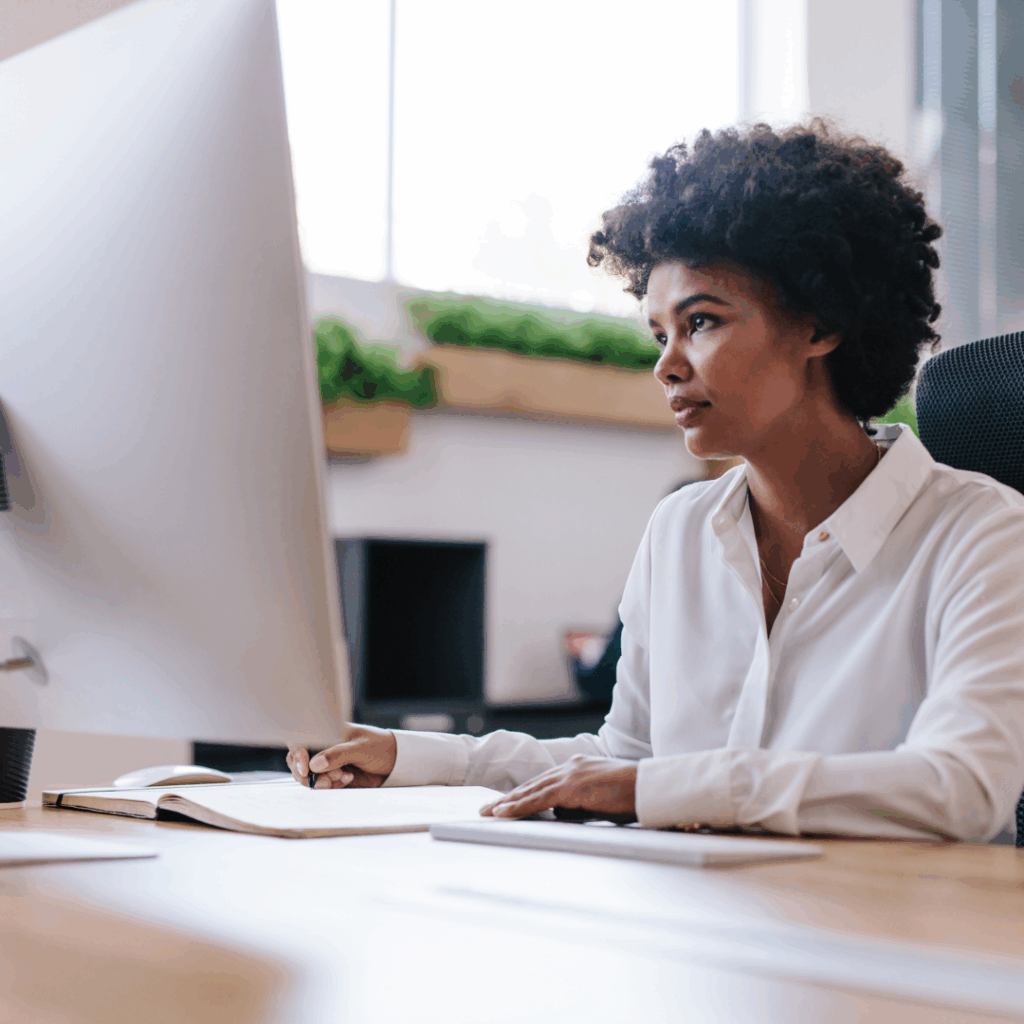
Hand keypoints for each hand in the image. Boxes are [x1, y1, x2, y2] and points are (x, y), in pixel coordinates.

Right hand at [288, 723, 397, 789]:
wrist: (395, 764)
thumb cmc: (380, 747)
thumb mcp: (361, 748)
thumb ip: (338, 754)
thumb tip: (314, 764)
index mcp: (327, 733)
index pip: (301, 742)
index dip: (298, 756)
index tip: (306, 769)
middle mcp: (323, 748)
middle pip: (299, 763)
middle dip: (309, 774)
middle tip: (328, 780)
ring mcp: (327, 764)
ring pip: (309, 777)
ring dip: (322, 781)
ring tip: (344, 777)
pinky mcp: (333, 778)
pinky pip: (322, 786)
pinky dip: (332, 786)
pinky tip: (348, 779)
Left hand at [480, 755, 636, 819]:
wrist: (649, 788)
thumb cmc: (632, 797)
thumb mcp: (601, 800)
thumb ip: (579, 804)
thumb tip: (560, 813)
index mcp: (579, 767)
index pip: (545, 782)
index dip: (525, 793)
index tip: (508, 801)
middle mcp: (571, 766)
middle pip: (533, 784)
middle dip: (510, 797)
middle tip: (489, 808)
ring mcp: (570, 775)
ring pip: (531, 790)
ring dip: (509, 803)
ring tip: (489, 812)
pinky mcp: (570, 787)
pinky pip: (538, 799)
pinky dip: (519, 806)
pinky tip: (504, 813)